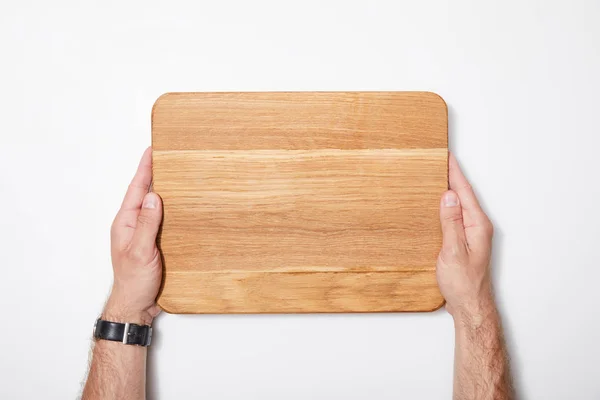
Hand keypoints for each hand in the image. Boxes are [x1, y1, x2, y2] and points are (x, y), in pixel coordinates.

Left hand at [104, 147, 162, 325]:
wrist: (135, 306)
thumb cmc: (133, 282)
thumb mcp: (140, 251)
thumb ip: (147, 224)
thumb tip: (153, 196)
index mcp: (125, 222)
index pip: (136, 189)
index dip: (146, 168)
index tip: (153, 150)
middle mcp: (133, 224)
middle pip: (145, 193)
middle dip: (155, 173)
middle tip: (168, 155)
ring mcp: (143, 233)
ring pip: (155, 206)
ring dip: (165, 190)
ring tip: (177, 174)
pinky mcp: (154, 242)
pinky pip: (163, 220)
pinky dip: (171, 209)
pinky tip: (181, 206)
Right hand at [437, 153, 495, 325]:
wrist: (470, 306)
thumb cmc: (463, 283)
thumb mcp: (453, 250)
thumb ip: (451, 222)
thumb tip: (448, 195)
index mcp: (477, 225)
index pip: (464, 191)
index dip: (454, 173)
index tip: (446, 156)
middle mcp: (478, 227)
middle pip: (463, 194)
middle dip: (451, 176)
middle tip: (438, 160)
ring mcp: (472, 234)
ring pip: (459, 205)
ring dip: (449, 190)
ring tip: (436, 177)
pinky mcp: (465, 241)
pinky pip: (456, 217)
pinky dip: (446, 206)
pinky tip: (438, 205)